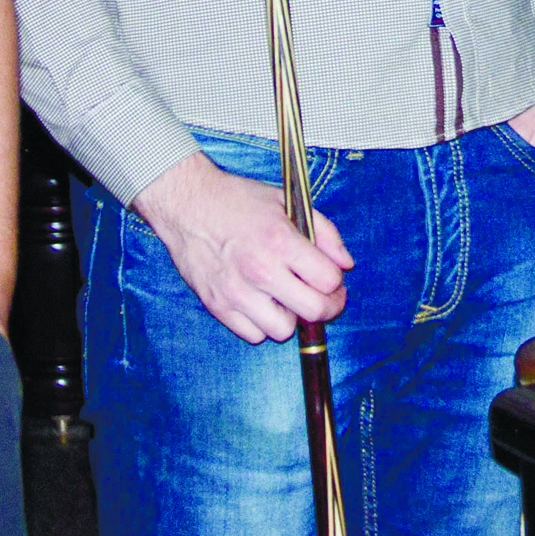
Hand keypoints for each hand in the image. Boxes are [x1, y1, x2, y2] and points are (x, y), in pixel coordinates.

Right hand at [133, 152, 353, 343]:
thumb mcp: (288, 202)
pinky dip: (262, 324)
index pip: (328, 279)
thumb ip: (324, 232)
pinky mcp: (217, 306)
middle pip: (313, 310)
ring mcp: (237, 292)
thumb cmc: (238, 200)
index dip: (337, 282)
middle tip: (325, 299)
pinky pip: (252, 335)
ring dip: (292, 317)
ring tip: (287, 298)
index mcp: (281, 241)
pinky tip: (262, 303)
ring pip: (283, 330)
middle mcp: (260, 270)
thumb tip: (346, 265)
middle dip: (328, 307)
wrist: (188, 204)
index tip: (333, 280)